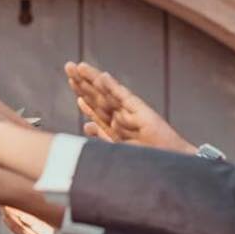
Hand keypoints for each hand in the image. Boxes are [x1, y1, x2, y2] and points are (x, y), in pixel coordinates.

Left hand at [64, 63, 194, 153]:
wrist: (166, 167)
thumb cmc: (144, 161)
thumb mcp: (117, 148)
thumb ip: (102, 136)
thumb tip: (85, 125)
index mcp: (113, 124)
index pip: (95, 105)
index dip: (82, 92)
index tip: (71, 80)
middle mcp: (121, 115)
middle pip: (98, 96)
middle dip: (83, 81)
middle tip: (68, 66)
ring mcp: (130, 112)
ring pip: (108, 94)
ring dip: (94, 80)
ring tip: (80, 67)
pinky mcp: (141, 113)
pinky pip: (125, 99)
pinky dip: (113, 88)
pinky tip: (103, 78)